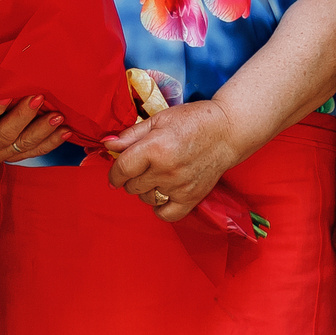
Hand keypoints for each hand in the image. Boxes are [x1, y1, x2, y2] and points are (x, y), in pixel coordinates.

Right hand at [0, 98, 68, 163]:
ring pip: (25, 144)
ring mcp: (4, 154)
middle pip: (6, 135)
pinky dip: (53, 141)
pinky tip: (66, 131)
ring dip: (43, 130)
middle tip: (37, 98)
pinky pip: (37, 150)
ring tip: (58, 116)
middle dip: (24, 116)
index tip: (6, 95)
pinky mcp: (18, 155)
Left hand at [99, 99, 239, 221]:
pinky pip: (166, 214)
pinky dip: (160, 208)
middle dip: (130, 178)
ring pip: (146, 199)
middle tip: (141, 168)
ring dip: (145, 190)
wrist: (228, 132)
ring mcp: (179, 186)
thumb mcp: (159, 120)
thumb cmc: (193, 121)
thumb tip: (107, 145)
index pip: (122, 169)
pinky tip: (162, 194)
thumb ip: (131, 135)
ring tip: (156, 176)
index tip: (115, 174)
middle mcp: (166, 170)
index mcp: (155, 148)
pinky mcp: (192, 198)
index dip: (113, 173)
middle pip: (132, 186)